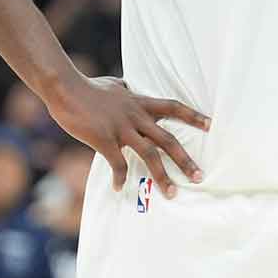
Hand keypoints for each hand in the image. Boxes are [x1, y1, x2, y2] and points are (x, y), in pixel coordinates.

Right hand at [46, 76, 209, 197]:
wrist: (66, 87)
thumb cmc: (88, 86)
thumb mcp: (114, 84)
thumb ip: (125, 88)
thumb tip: (128, 84)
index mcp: (140, 103)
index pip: (173, 108)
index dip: (193, 116)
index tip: (211, 125)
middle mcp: (136, 116)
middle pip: (168, 139)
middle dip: (185, 160)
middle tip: (199, 176)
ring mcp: (121, 129)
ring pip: (149, 155)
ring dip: (162, 176)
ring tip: (172, 193)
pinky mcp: (104, 139)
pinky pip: (117, 163)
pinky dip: (120, 177)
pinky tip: (120, 189)